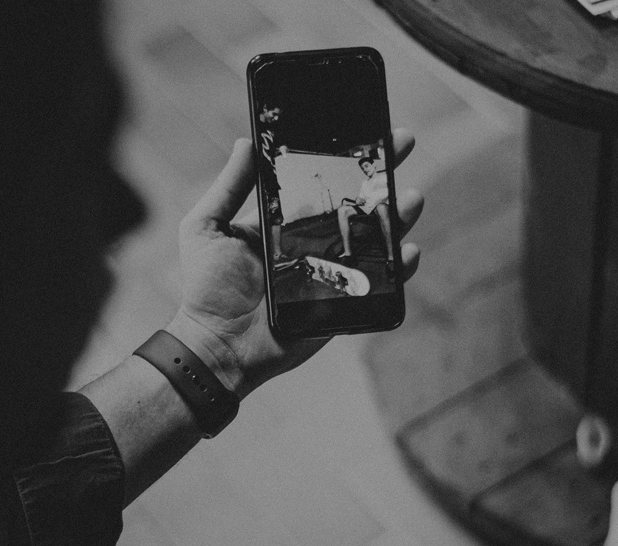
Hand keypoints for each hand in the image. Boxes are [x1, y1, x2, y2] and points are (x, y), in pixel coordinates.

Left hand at [170, 132, 423, 397]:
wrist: (219, 345)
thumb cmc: (208, 289)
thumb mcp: (207, 227)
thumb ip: (227, 187)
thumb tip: (246, 142)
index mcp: (286, 220)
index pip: (322, 180)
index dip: (346, 155)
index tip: (367, 128)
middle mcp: (314, 241)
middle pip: (358, 202)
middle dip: (384, 173)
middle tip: (402, 143)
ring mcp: (334, 271)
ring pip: (375, 238)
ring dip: (397, 215)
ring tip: (410, 197)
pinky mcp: (345, 301)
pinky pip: (380, 283)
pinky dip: (400, 268)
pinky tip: (408, 251)